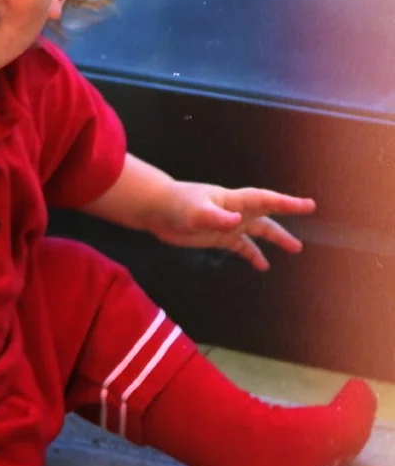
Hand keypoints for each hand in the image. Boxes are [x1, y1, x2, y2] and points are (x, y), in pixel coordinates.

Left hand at [149, 182, 314, 270]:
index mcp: (233, 201)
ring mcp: (228, 224)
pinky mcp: (218, 236)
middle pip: (266, 217)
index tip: (307, 206)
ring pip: (257, 232)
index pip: (265, 200)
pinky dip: (252, 254)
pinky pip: (241, 246)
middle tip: (308, 221)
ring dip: (275, 239)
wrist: (156, 209)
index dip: (287, 203)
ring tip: (294, 248)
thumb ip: (216, 217)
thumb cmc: (175, 205)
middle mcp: (235, 212)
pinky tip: (262, 265)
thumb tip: (236, 221)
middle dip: (287, 219)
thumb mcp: (195, 213)